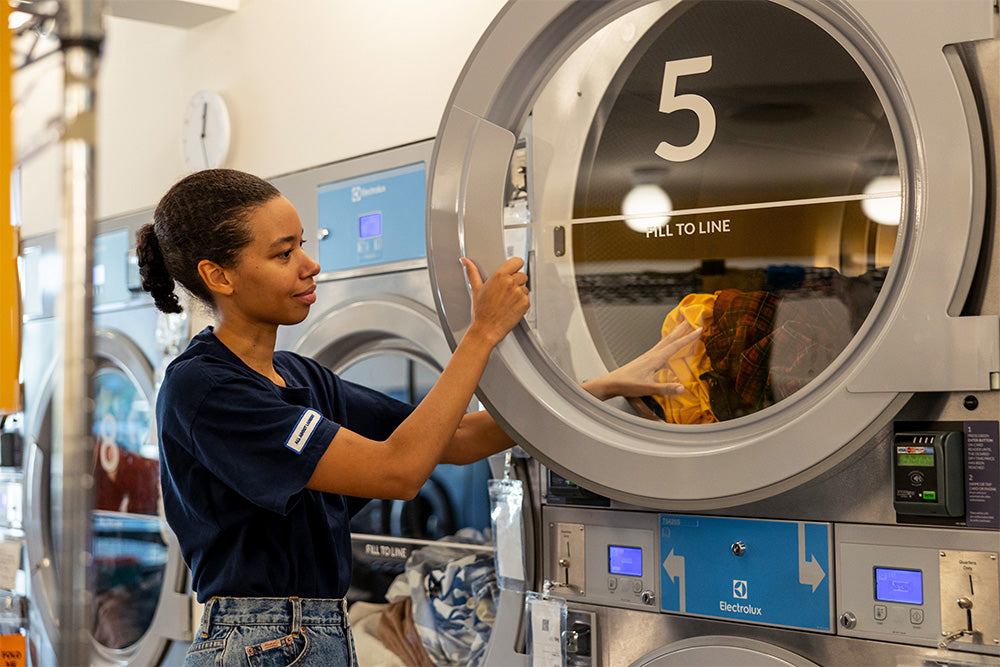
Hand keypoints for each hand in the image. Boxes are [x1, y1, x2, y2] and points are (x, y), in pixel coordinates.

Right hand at [462, 256, 529, 345]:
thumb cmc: (481, 312)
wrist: (486, 329)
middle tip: (505, 291)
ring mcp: (519, 293)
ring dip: (519, 293)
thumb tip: (465, 262)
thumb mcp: (475, 289)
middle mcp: (511, 283)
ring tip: (507, 301)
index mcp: (500, 276)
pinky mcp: (525, 303)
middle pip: (522, 275)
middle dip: (516, 281)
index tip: (513, 270)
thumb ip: (472, 272)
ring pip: (525, 287)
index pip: (517, 261)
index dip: (515, 266)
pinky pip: (527, 299)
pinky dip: (521, 303)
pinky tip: (511, 307)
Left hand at [582, 321, 702, 400]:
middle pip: (670, 339)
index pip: (675, 346)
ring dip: (674, 334)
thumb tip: (682, 388)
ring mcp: (647, 356)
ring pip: (664, 341)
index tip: (699, 330)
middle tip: (691, 319)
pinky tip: (666, 345)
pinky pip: (659, 346)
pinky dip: (666, 342)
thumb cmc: (627, 385)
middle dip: (682, 329)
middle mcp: (651, 354)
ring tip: (681, 327)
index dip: (688, 338)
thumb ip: (666, 388)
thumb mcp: (648, 388)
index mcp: (654, 359)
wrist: (611, 383)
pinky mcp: (644, 360)